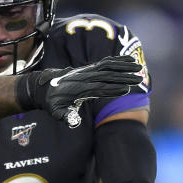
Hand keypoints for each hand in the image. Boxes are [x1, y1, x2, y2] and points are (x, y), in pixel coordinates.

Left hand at [16, 55, 142, 125]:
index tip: (126, 90)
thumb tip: (74, 122)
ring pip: (108, 66)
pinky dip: (118, 61)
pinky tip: (131, 61)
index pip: (98, 88)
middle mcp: (83, 78)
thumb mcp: (55, 112)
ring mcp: (86, 71)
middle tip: (139, 79)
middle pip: (106, 76)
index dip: (112, 89)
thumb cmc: (52, 103)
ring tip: (139, 68)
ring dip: (124, 66)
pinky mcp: (88, 68)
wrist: (43, 87)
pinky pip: (105, 62)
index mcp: (78, 89)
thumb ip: (65, 117)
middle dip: (123, 77)